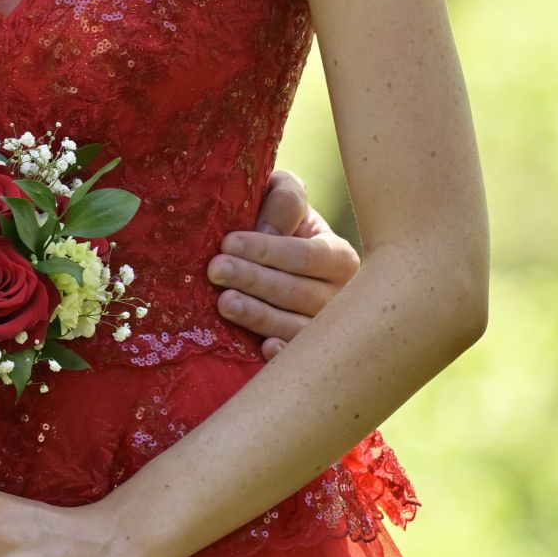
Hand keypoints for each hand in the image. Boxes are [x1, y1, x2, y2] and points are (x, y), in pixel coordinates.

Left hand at [207, 168, 359, 357]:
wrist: (269, 260)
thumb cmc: (277, 221)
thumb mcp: (284, 197)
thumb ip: (284, 200)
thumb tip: (268, 230)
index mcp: (339, 257)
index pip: (306, 256)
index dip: (267, 250)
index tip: (228, 243)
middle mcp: (341, 297)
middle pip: (298, 292)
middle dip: (254, 279)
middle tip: (216, 270)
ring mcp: (326, 331)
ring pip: (296, 326)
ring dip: (259, 315)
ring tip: (225, 303)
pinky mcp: (305, 354)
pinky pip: (298, 358)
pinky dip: (284, 354)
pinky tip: (264, 347)